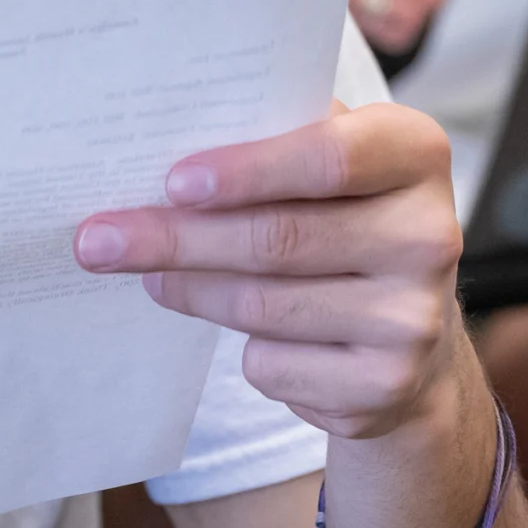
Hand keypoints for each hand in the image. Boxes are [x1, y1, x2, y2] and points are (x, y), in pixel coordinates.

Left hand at [73, 101, 463, 440]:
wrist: (410, 329)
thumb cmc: (343, 219)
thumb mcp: (328, 164)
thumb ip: (271, 140)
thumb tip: (154, 145)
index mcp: (416, 154)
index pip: (330, 157)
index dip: (248, 170)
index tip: (174, 182)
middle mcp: (429, 235)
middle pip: (278, 239)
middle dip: (175, 239)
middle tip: (99, 240)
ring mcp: (413, 319)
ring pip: (262, 305)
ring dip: (188, 290)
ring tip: (148, 276)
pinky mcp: (384, 387)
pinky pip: (272, 365)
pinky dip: (240, 349)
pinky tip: (240, 330)